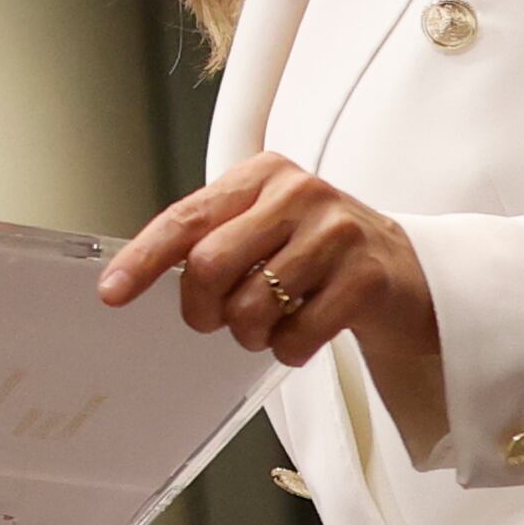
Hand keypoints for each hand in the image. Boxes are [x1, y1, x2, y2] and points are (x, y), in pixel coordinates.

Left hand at [103, 150, 447, 456]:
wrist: (410, 272)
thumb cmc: (320, 252)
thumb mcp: (265, 227)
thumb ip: (214, 240)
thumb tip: (139, 276)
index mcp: (261, 175)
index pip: (186, 219)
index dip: (143, 260)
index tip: (113, 292)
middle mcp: (298, 192)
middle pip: (210, 265)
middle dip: (202, 309)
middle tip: (214, 321)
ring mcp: (338, 231)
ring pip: (252, 306)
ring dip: (251, 335)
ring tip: (270, 326)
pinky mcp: (368, 276)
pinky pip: (299, 334)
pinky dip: (290, 350)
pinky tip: (303, 336)